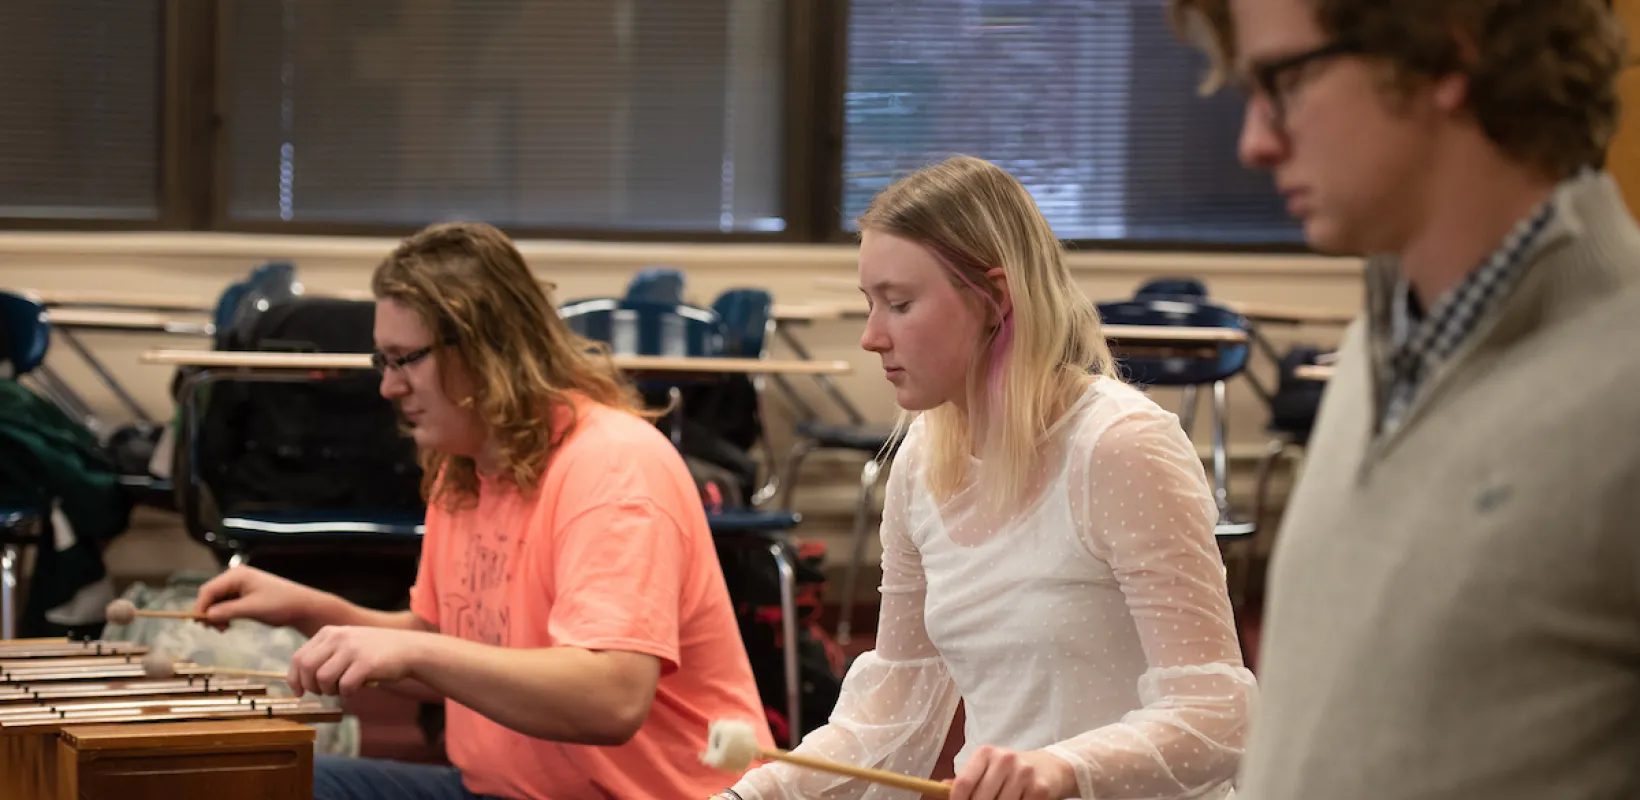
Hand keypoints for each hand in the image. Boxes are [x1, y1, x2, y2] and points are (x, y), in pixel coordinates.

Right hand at [193, 565, 331, 631]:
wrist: (301, 606)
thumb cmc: (280, 604)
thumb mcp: (252, 608)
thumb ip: (228, 611)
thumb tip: (206, 616)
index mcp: (236, 575)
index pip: (208, 590)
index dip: (200, 607)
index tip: (200, 624)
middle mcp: (234, 577)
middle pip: (210, 595)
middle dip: (208, 612)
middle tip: (216, 629)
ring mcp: (238, 586)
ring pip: (216, 601)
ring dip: (216, 615)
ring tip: (224, 629)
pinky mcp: (242, 595)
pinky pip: (225, 604)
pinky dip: (223, 615)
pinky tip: (228, 625)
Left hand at [287, 625, 435, 695]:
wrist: (410, 649)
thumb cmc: (375, 652)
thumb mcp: (347, 643)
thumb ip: (325, 654)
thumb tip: (301, 679)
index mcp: (329, 632)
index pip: (298, 658)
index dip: (294, 679)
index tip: (299, 692)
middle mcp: (338, 637)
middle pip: (306, 668)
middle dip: (311, 686)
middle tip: (324, 692)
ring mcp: (352, 649)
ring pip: (323, 679)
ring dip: (330, 691)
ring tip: (342, 689)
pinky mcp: (366, 663)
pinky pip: (345, 687)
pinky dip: (348, 694)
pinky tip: (356, 689)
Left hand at [948, 746, 1075, 799]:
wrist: (1051, 767)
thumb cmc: (1012, 770)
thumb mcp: (989, 767)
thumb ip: (967, 779)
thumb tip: (942, 788)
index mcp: (986, 753)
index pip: (963, 783)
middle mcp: (1005, 759)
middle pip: (980, 799)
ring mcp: (1023, 773)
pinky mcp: (1039, 789)